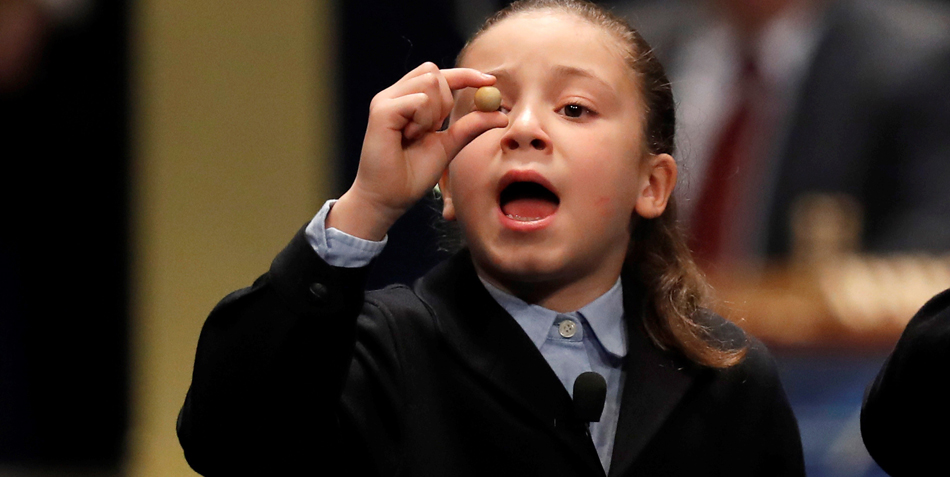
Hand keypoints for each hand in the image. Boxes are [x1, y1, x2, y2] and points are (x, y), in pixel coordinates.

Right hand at [329, 62, 507, 239]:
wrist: (388, 198)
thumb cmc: (411, 174)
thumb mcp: (448, 146)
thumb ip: (470, 127)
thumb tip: (501, 115)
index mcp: (409, 100)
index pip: (440, 75)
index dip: (466, 75)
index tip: (491, 81)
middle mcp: (395, 95)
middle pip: (435, 72)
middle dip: (446, 100)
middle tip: (434, 128)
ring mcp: (386, 100)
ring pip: (430, 81)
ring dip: (434, 112)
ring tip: (416, 136)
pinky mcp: (381, 110)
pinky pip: (418, 100)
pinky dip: (422, 120)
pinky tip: (409, 137)